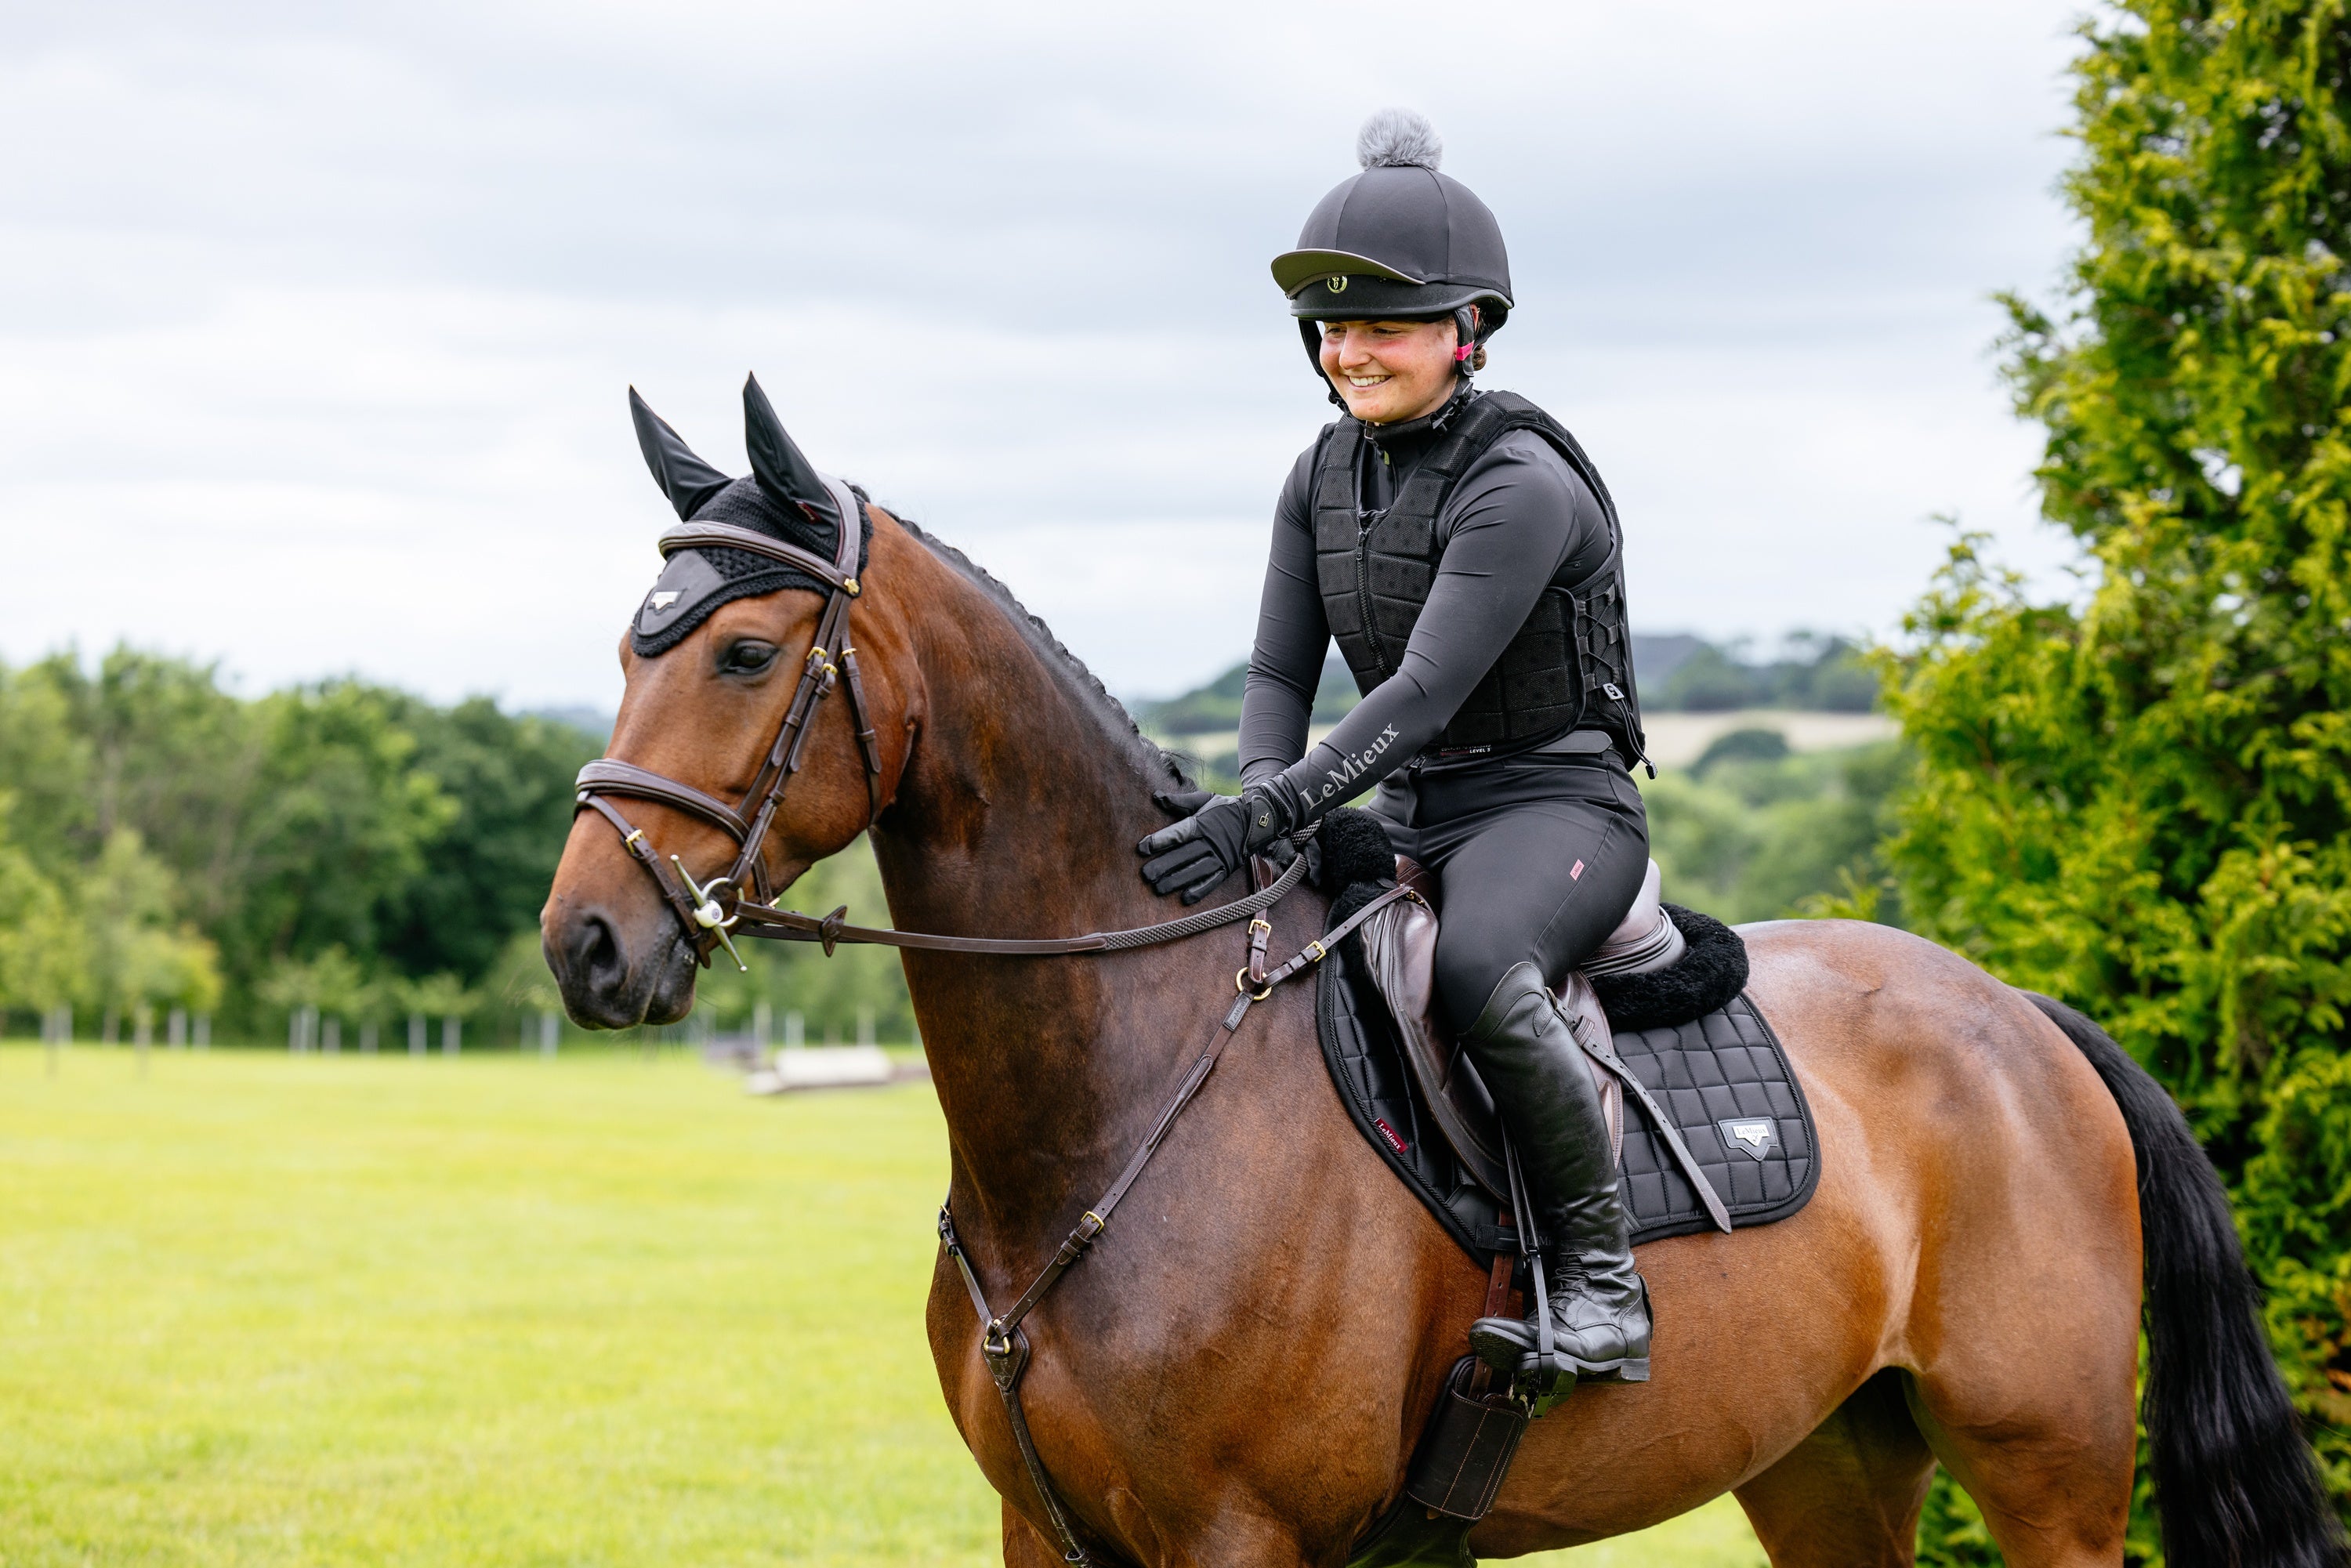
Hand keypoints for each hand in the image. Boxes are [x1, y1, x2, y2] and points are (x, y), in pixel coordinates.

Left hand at [1138, 783, 1298, 902]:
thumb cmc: (1224, 809)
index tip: (1142, 848)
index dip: (1160, 841)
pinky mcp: (1227, 869)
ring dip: (1176, 881)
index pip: (1178, 833)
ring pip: (1195, 871)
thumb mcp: (1204, 799)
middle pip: (1184, 855)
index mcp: (1202, 824)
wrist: (1256, 820)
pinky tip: (1185, 898)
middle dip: (1163, 865)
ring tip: (1158, 888)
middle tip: (1145, 875)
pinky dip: (1199, 890)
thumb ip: (1181, 801)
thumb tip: (1157, 796)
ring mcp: (1220, 857)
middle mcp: (1210, 841)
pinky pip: (1212, 882)